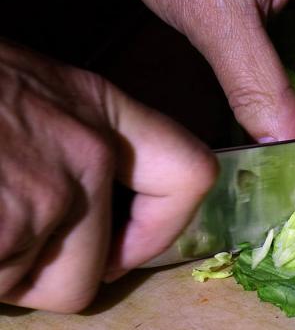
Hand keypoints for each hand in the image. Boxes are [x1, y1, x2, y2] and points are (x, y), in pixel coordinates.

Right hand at [0, 41, 216, 312]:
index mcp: (99, 109)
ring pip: (32, 288)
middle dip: (42, 275)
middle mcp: (89, 152)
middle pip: (95, 268)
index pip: (190, 174)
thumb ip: (67, 139)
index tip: (122, 247)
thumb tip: (89, 208)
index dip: (163, 226)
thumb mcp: (22, 91)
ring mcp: (45, 196)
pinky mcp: (4, 235)